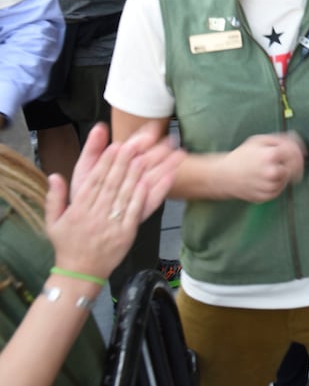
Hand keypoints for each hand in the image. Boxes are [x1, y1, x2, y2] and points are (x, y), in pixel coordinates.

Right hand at [47, 125, 180, 278]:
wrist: (80, 272)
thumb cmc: (67, 245)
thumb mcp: (53, 222)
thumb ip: (55, 198)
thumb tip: (54, 175)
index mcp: (78, 210)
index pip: (93, 182)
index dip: (104, 163)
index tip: (113, 147)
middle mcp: (94, 215)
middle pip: (110, 184)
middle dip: (122, 163)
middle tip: (132, 144)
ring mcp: (110, 225)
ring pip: (124, 195)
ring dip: (134, 175)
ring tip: (143, 157)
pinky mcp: (125, 234)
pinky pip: (134, 212)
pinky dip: (140, 197)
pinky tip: (146, 183)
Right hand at [218, 133, 305, 202]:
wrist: (223, 175)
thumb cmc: (241, 157)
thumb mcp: (258, 141)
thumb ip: (280, 139)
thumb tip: (297, 140)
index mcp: (271, 156)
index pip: (295, 154)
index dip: (299, 152)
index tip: (300, 152)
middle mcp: (271, 172)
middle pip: (295, 169)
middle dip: (295, 164)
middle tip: (289, 162)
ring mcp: (268, 186)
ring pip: (287, 180)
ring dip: (284, 175)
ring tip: (272, 170)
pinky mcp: (265, 196)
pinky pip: (278, 191)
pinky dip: (277, 185)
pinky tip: (267, 179)